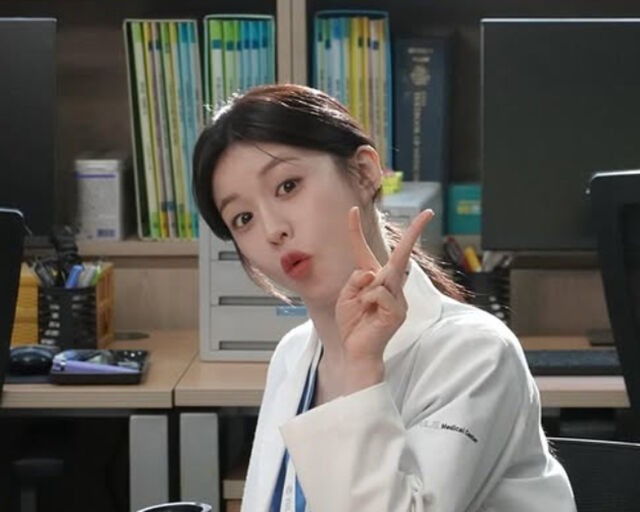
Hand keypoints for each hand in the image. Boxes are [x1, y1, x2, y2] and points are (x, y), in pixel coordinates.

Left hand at [335, 207, 432, 390]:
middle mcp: (389, 286)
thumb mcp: (346, 297)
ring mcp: (398, 299)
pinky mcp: (399, 311)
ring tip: (362, 309)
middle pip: (400, 255)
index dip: (356, 231)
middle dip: (415, 233)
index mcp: (373, 280)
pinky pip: (378, 293)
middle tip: (428, 213)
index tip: (352, 210)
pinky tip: (367, 313)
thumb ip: (356, 280)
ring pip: (381, 277)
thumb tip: (372, 273)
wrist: (356, 351)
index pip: (364, 252)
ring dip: (364, 291)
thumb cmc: (352, 325)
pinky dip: (366, 300)